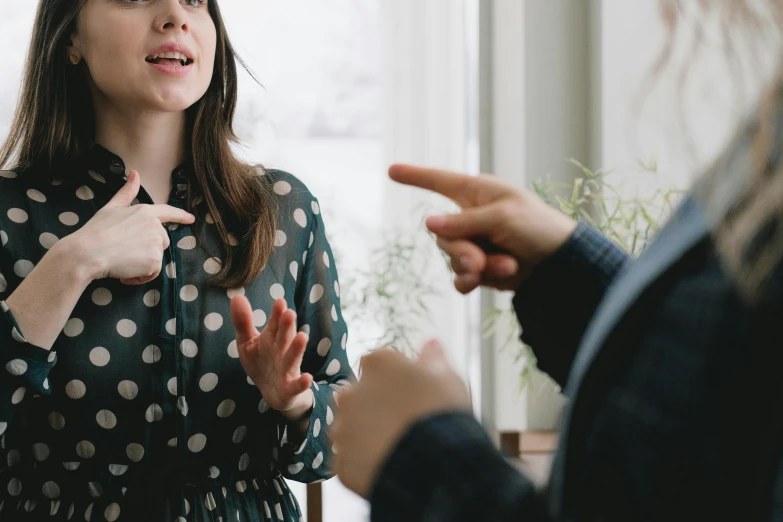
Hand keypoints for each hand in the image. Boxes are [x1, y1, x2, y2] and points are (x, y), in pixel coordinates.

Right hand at [65, 170, 194, 284]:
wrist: (87, 252)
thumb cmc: (96, 231)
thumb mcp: (111, 208)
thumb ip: (127, 193)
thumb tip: (135, 173)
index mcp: (145, 212)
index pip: (168, 212)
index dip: (180, 216)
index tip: (191, 219)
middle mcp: (154, 226)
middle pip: (161, 241)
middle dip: (146, 249)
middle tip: (124, 252)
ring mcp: (155, 243)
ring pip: (156, 258)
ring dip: (142, 264)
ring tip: (123, 262)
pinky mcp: (154, 260)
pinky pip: (153, 273)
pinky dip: (141, 277)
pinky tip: (126, 273)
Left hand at [230, 296, 313, 421]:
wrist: (273, 393)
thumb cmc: (261, 362)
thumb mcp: (247, 342)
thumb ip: (243, 322)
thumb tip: (237, 296)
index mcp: (272, 338)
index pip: (275, 324)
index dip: (277, 314)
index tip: (279, 302)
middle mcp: (282, 351)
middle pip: (284, 337)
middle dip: (287, 327)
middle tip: (289, 313)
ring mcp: (288, 369)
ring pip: (292, 358)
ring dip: (297, 348)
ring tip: (303, 336)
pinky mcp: (290, 388)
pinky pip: (296, 385)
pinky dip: (302, 383)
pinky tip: (307, 378)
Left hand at [331, 340, 470, 498]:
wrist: (434, 464)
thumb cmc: (441, 413)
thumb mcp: (446, 377)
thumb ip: (433, 358)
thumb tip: (431, 343)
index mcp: (376, 364)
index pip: (380, 363)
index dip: (398, 378)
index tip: (414, 393)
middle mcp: (350, 392)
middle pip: (360, 394)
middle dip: (377, 405)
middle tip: (405, 421)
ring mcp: (343, 428)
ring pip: (352, 428)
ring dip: (367, 434)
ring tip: (397, 447)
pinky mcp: (341, 462)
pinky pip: (352, 460)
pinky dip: (365, 463)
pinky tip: (389, 465)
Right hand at [389, 164, 576, 293]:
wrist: (560, 264)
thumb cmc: (538, 227)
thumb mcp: (501, 217)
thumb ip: (463, 222)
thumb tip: (428, 224)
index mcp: (476, 192)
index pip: (439, 181)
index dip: (415, 176)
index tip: (391, 170)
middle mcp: (470, 216)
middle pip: (442, 235)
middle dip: (462, 251)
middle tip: (480, 262)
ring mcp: (474, 243)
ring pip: (452, 259)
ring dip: (476, 267)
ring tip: (506, 267)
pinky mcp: (480, 268)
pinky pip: (460, 277)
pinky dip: (472, 282)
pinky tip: (488, 282)